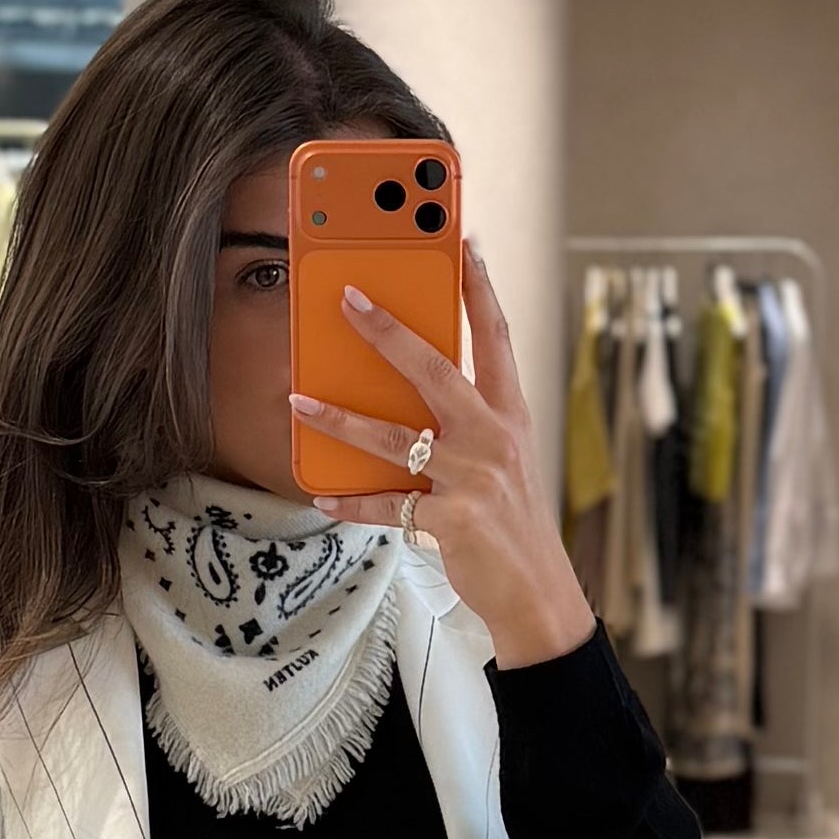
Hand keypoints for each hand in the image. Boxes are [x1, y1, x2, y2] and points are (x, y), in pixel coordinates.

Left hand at [297, 247, 592, 664]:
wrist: (539, 592)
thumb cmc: (513, 522)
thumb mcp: (503, 461)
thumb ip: (465, 425)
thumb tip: (404, 394)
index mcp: (511, 416)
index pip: (497, 338)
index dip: (480, 289)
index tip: (463, 245)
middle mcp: (495, 438)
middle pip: (436, 370)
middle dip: (388, 331)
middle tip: (348, 297)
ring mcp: (475, 479)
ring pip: (395, 438)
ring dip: (339, 418)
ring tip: (298, 401)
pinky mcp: (454, 520)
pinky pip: (388, 506)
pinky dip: (351, 502)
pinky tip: (322, 495)